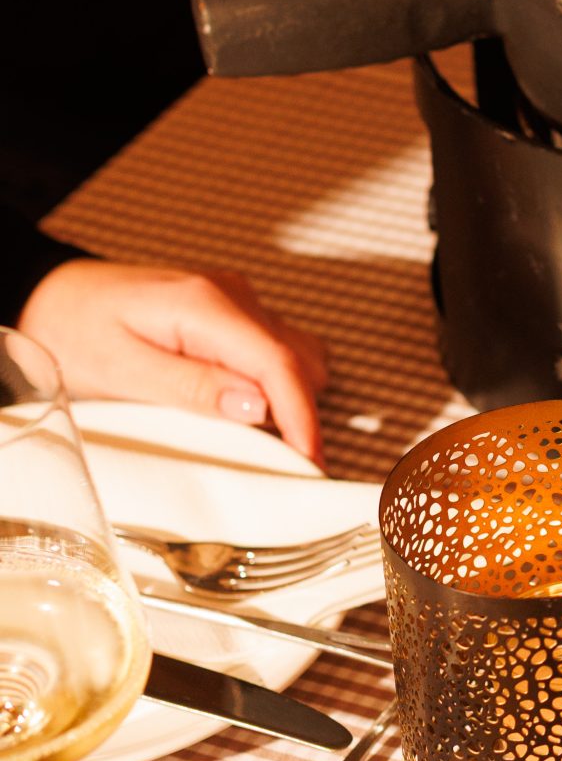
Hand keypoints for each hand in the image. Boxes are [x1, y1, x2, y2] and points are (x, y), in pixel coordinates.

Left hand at [19, 259, 327, 464]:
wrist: (52, 296)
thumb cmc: (74, 330)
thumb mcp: (122, 370)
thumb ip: (192, 386)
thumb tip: (257, 407)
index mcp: (207, 305)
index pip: (279, 363)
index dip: (302, 418)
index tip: (310, 462)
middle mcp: (233, 295)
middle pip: (299, 360)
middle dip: (299, 413)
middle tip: (284, 465)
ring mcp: (237, 300)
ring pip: (298, 353)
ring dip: (292, 399)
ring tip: (266, 442)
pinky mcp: (233, 312)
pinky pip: (277, 348)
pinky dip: (278, 384)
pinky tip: (251, 410)